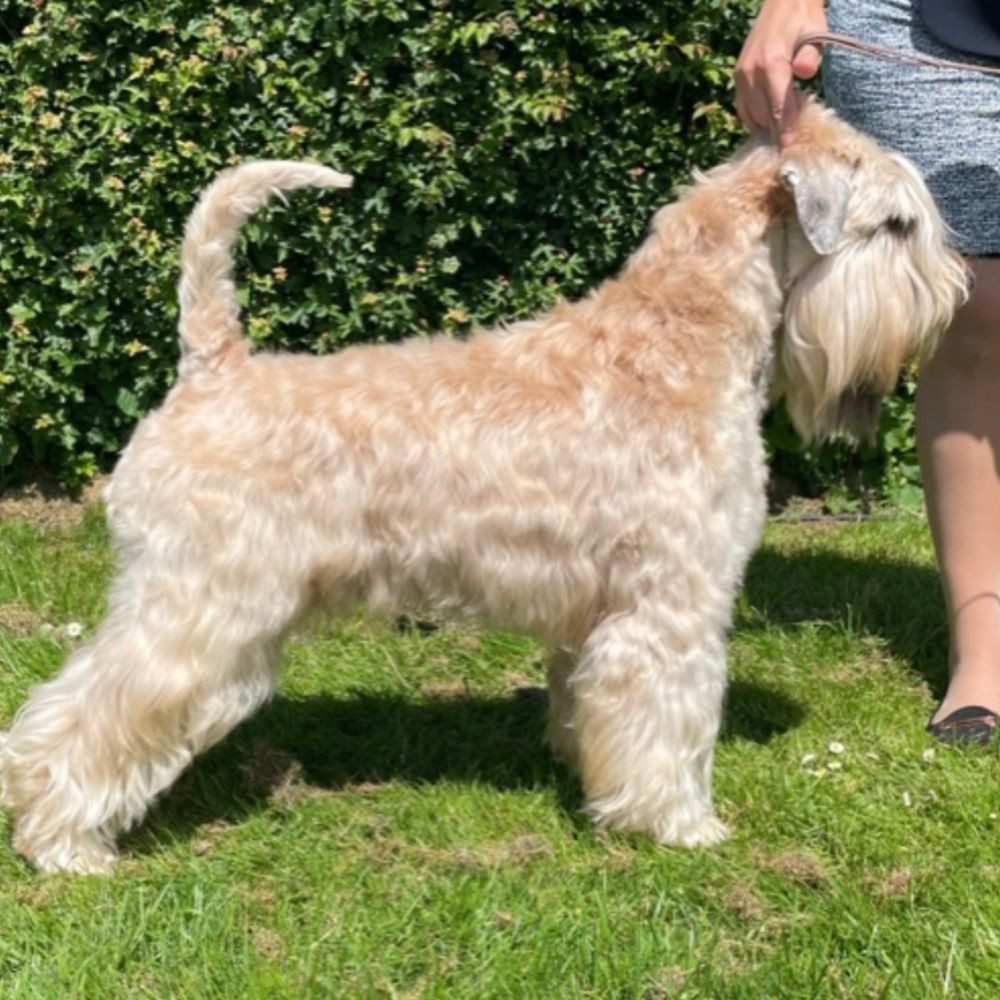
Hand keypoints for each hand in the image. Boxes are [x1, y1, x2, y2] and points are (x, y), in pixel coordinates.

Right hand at [734, 0, 826, 147]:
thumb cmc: (803, 19)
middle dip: (776, 132)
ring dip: (765, 127)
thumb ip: (810, 55)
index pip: (778, 107)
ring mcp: (741, 76)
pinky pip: (743, 108)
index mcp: (771, 63)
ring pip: (751, 115)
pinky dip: (753, 119)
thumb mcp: (815, 32)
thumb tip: (805, 72)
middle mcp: (751, 72)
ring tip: (779, 134)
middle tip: (790, 143)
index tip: (787, 151)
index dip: (784, 132)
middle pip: (763, 115)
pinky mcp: (737, 77)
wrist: (782, 2)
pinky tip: (766, 123)